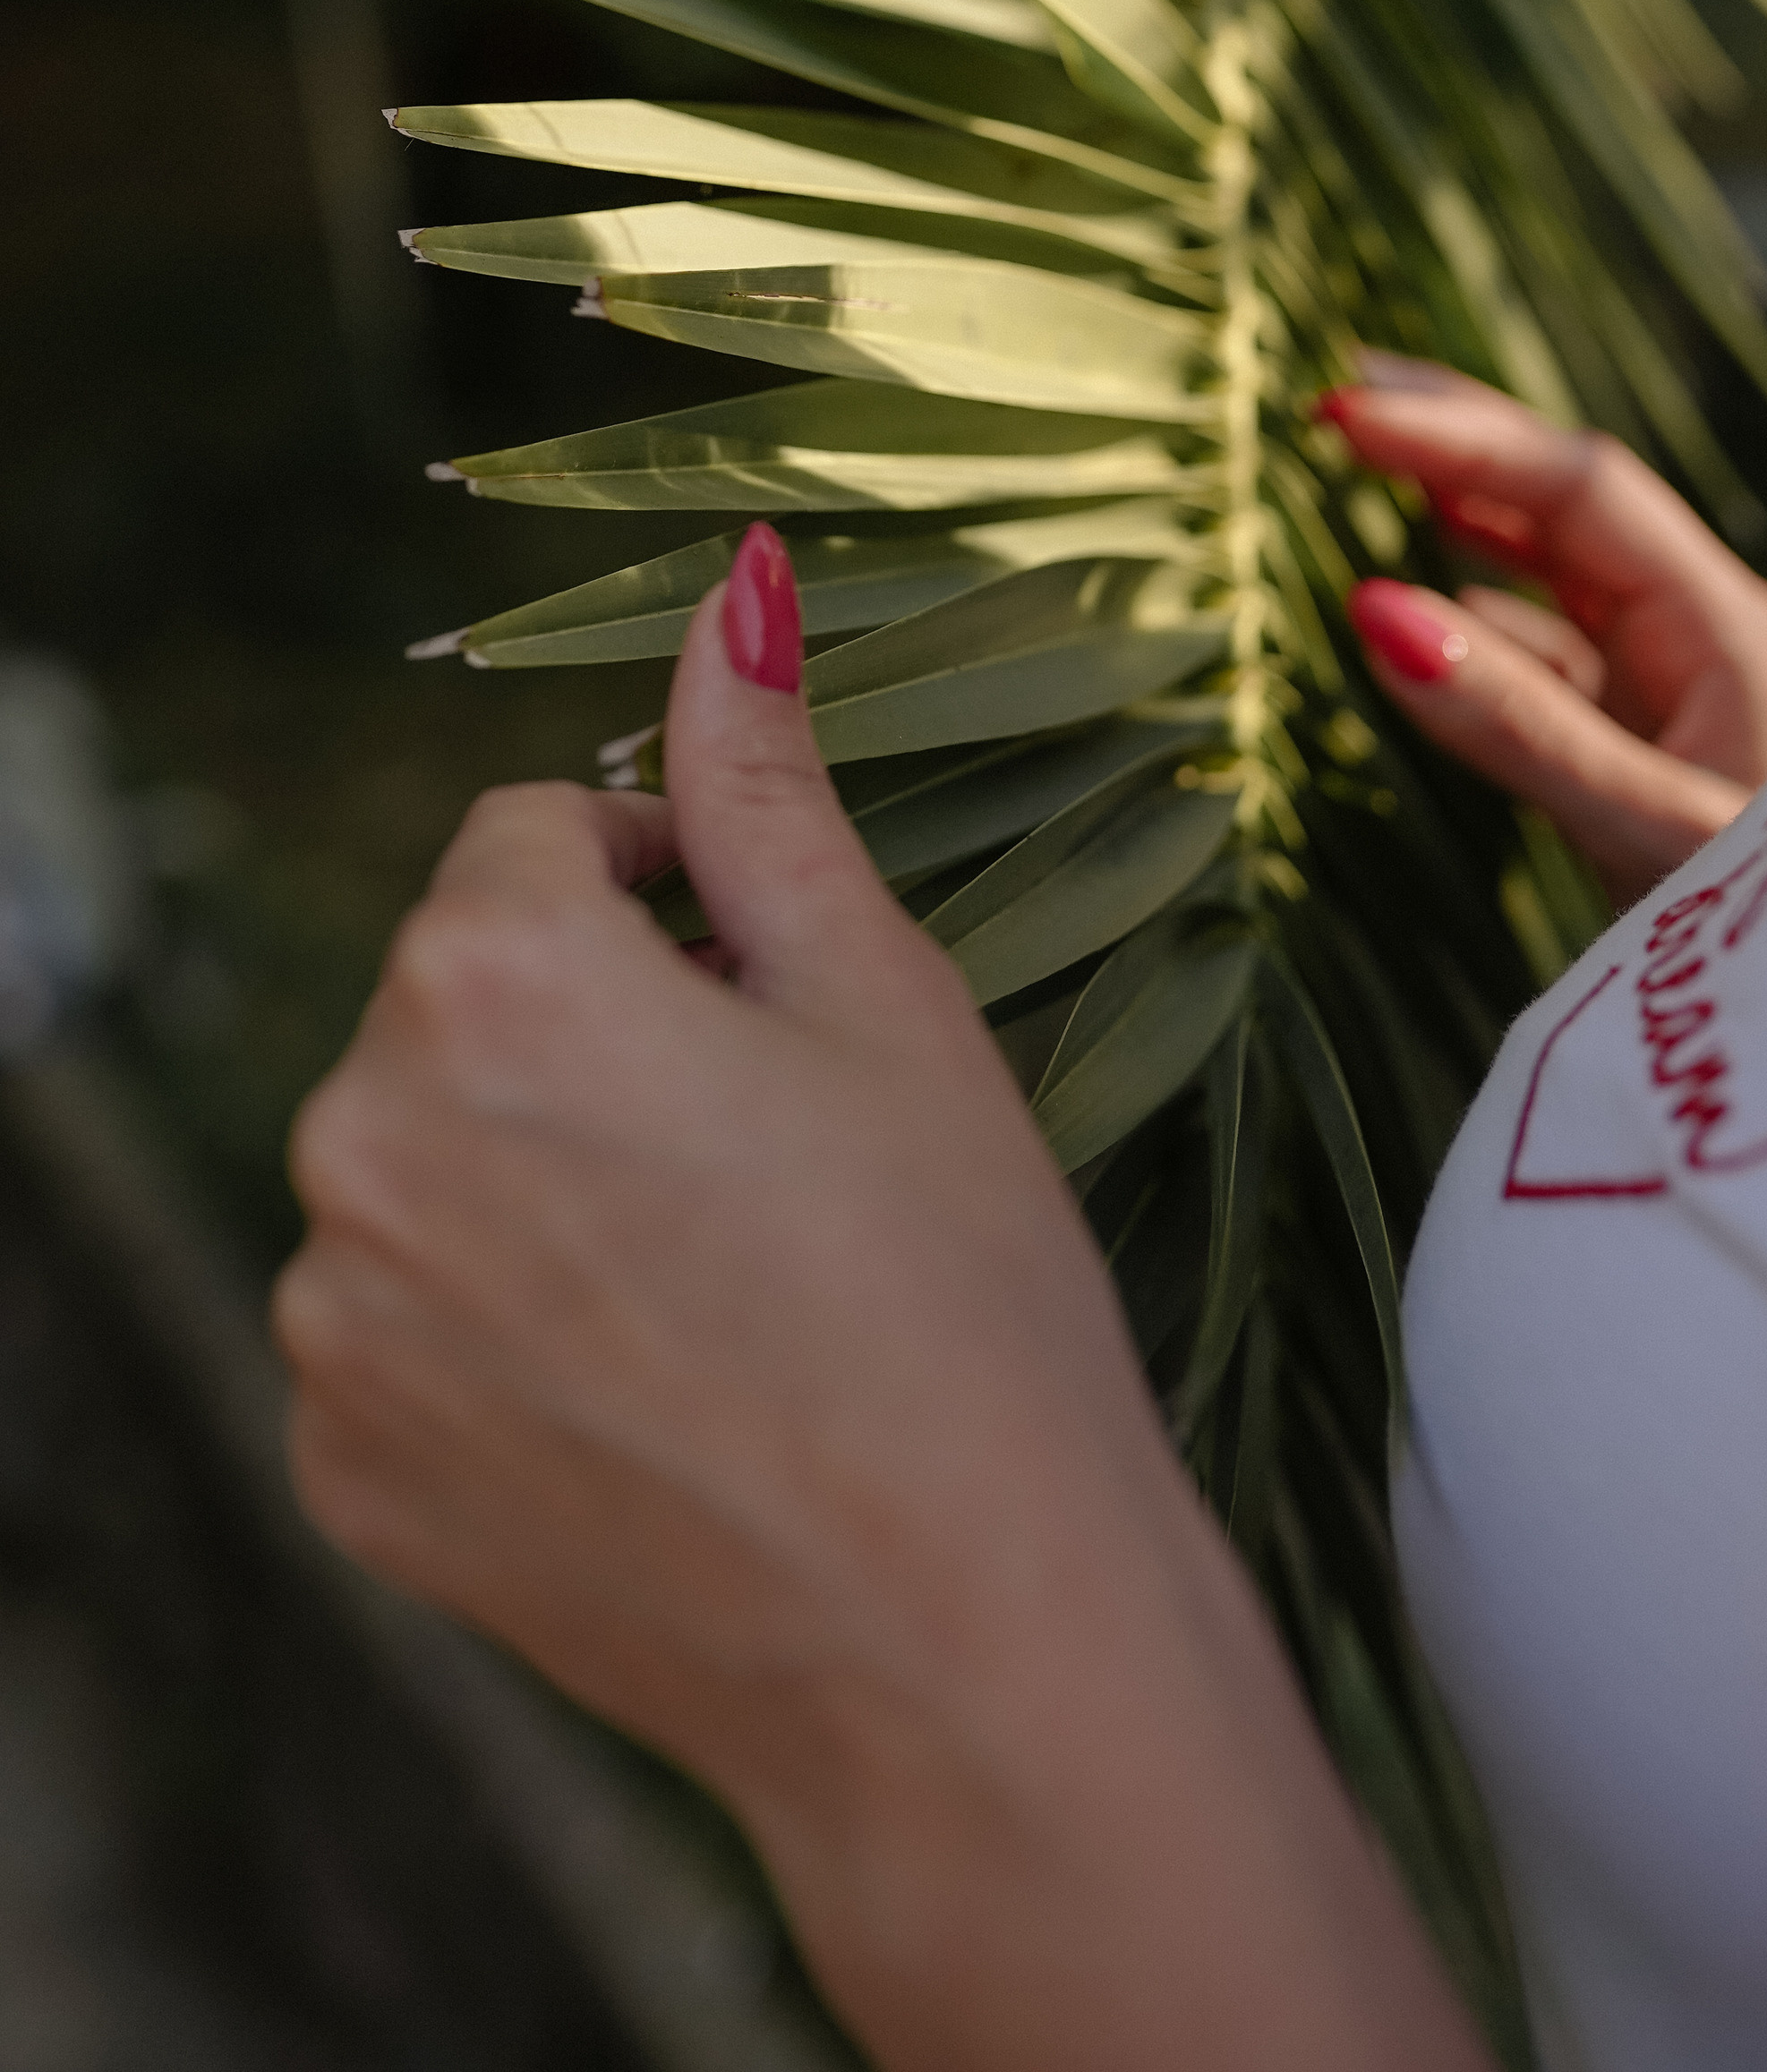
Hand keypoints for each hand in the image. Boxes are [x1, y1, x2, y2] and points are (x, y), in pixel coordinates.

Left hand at [275, 525, 1484, 2071]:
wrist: (963, 1645)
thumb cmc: (958, 1294)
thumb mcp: (880, 1000)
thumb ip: (761, 785)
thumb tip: (733, 588)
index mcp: (491, 975)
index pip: (537, 842)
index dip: (670, 905)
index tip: (772, 1004)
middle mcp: (362, 1130)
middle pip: (464, 997)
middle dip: (594, 1035)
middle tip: (768, 1159)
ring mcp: (336, 1317)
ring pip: (432, 1159)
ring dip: (538, 1178)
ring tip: (720, 1287)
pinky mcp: (345, 1467)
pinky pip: (403, 1328)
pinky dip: (498, 1336)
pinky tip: (650, 1396)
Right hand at [1318, 361, 1766, 901]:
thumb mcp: (1642, 824)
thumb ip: (1514, 723)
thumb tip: (1374, 611)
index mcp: (1722, 624)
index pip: (1578, 488)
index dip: (1462, 437)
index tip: (1346, 413)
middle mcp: (1694, 635)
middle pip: (1561, 507)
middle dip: (1456, 443)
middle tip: (1338, 396)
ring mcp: (1662, 691)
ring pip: (1543, 577)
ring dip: (1452, 521)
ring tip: (1358, 471)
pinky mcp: (1628, 750)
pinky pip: (1534, 659)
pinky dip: (1461, 624)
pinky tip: (1403, 617)